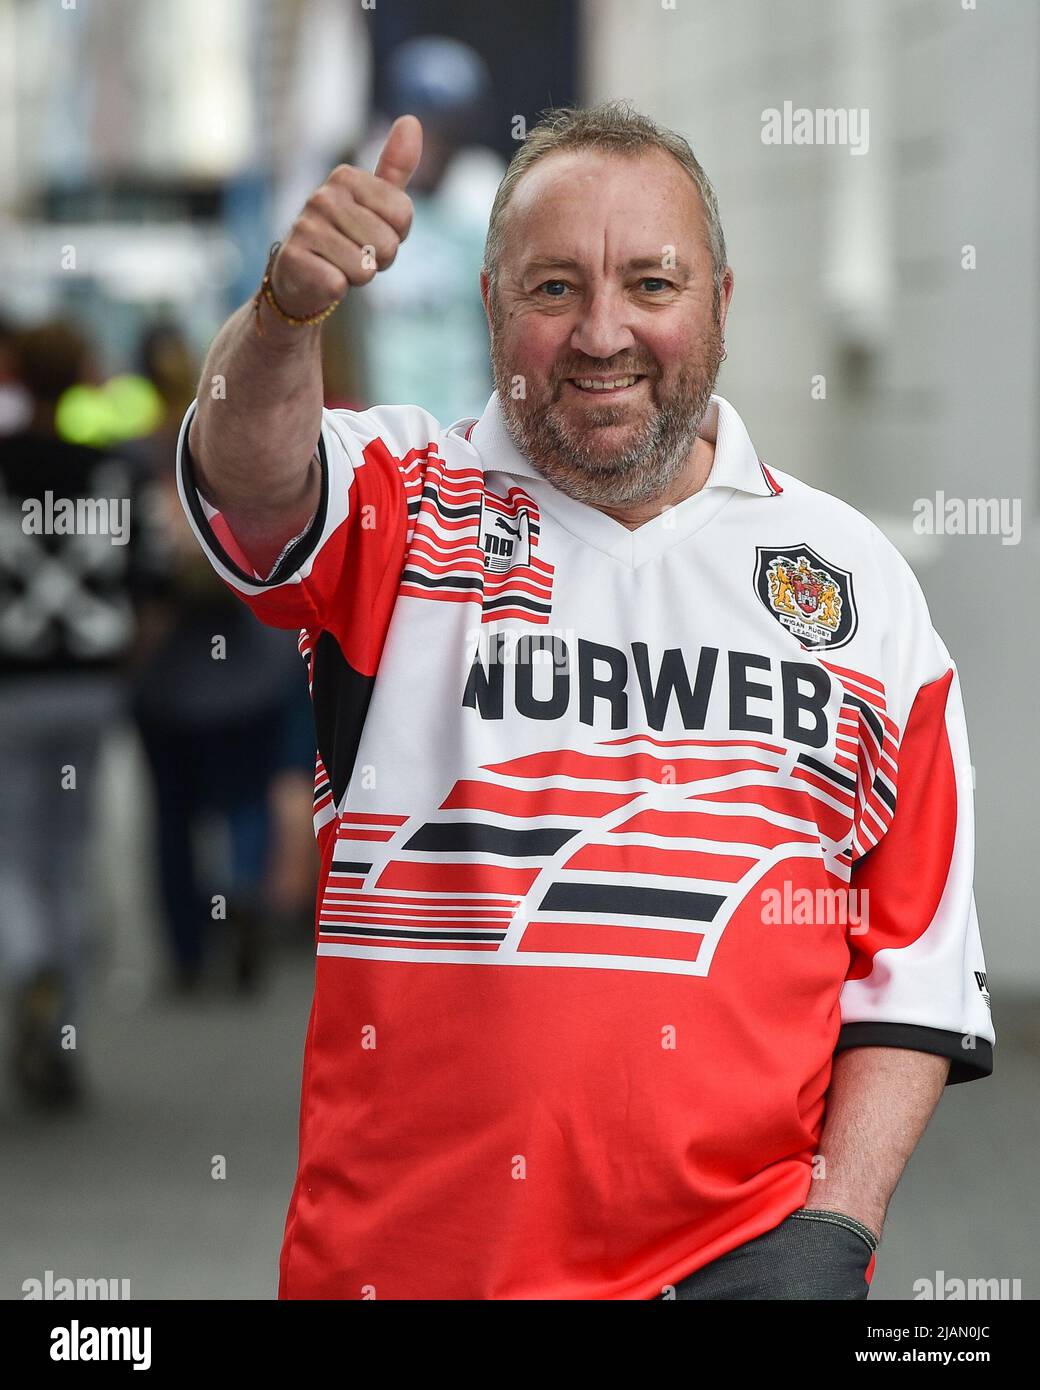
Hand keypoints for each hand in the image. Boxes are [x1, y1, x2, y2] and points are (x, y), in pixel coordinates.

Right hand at [269, 114, 422, 317]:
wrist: (300, 277)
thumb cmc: (345, 238)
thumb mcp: (374, 202)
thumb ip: (395, 166)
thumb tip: (411, 120)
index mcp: (346, 177)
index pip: (403, 215)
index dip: (395, 235)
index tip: (372, 232)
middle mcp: (322, 196)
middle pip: (388, 245)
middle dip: (378, 260)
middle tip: (354, 254)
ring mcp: (305, 227)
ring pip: (365, 268)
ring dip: (358, 276)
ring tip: (337, 264)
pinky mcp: (294, 260)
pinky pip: (340, 284)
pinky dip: (337, 289)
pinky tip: (322, 278)